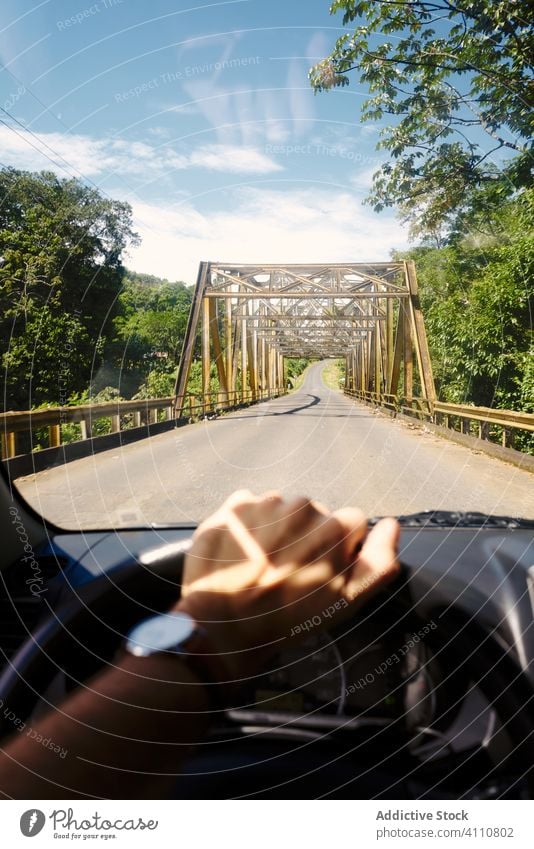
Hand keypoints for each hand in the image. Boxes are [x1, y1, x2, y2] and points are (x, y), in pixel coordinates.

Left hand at [174, 490, 399, 682]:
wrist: (223, 626)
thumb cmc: (287, 619)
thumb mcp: (344, 604)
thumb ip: (377, 564)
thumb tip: (392, 525)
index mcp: (333, 527)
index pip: (351, 522)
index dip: (341, 548)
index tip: (322, 571)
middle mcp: (302, 506)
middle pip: (316, 515)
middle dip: (307, 538)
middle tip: (288, 573)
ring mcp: (265, 503)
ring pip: (284, 510)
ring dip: (277, 531)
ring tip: (263, 565)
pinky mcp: (234, 506)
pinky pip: (252, 508)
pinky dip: (249, 526)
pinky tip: (243, 554)